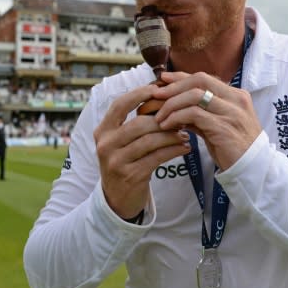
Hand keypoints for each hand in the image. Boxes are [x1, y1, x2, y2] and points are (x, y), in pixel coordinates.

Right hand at [93, 83, 190, 218]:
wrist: (117, 199)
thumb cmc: (125, 161)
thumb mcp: (120, 141)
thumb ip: (133, 121)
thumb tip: (160, 94)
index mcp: (103, 131)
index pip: (120, 105)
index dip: (139, 94)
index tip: (158, 89)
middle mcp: (106, 144)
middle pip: (139, 123)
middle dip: (163, 118)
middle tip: (181, 116)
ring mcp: (116, 161)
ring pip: (150, 141)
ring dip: (171, 135)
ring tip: (185, 133)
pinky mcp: (131, 175)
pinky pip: (157, 157)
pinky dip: (174, 150)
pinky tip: (185, 147)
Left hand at [152, 71, 261, 170]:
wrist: (253, 170)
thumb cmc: (234, 148)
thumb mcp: (218, 125)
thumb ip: (201, 113)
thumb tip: (175, 105)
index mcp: (236, 95)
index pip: (204, 77)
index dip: (181, 76)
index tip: (162, 78)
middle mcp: (236, 99)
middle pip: (200, 80)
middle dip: (174, 86)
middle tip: (155, 94)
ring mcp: (232, 113)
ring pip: (194, 95)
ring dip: (172, 104)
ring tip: (159, 116)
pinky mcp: (224, 128)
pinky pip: (194, 115)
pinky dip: (176, 118)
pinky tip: (167, 126)